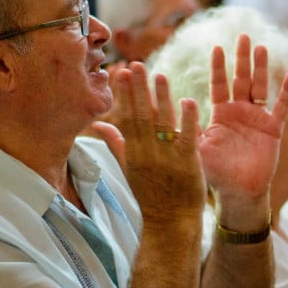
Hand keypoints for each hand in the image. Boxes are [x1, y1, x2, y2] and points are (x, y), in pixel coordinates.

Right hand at [106, 62, 205, 224]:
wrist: (170, 223)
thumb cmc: (150, 196)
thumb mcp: (129, 171)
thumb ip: (116, 145)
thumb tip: (99, 124)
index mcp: (133, 153)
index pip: (127, 117)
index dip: (125, 95)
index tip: (121, 72)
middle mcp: (148, 154)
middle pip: (142, 116)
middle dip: (139, 90)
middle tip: (137, 65)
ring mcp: (168, 159)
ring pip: (163, 124)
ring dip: (161, 99)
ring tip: (160, 76)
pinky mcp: (188, 165)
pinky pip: (187, 139)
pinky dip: (187, 121)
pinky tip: (188, 101)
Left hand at [200, 34, 287, 228]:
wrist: (238, 194)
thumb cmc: (214, 174)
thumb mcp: (196, 147)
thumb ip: (185, 128)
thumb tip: (176, 103)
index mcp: (221, 114)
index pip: (219, 85)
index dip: (219, 67)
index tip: (217, 47)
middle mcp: (240, 112)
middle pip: (241, 79)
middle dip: (242, 58)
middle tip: (243, 36)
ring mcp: (258, 119)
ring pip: (261, 87)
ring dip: (262, 68)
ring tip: (261, 47)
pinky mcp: (273, 130)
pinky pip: (281, 107)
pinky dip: (287, 92)